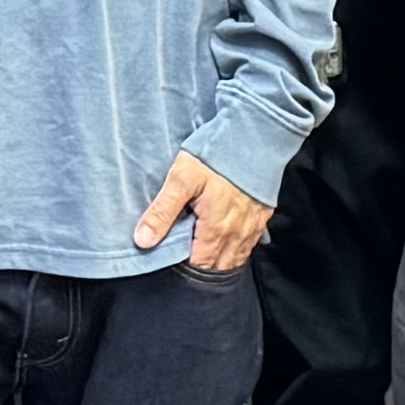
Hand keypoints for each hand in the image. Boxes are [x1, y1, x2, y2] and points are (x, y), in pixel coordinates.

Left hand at [131, 152, 273, 279]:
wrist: (257, 135)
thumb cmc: (218, 154)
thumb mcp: (182, 178)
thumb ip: (162, 212)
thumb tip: (143, 241)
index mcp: (215, 230)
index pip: (198, 267)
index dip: (183, 268)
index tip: (170, 261)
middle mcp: (236, 235)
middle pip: (217, 268)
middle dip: (200, 269)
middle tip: (183, 258)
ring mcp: (252, 227)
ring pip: (234, 260)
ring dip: (218, 261)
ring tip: (201, 253)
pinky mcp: (262, 217)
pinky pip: (248, 246)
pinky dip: (235, 249)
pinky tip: (223, 240)